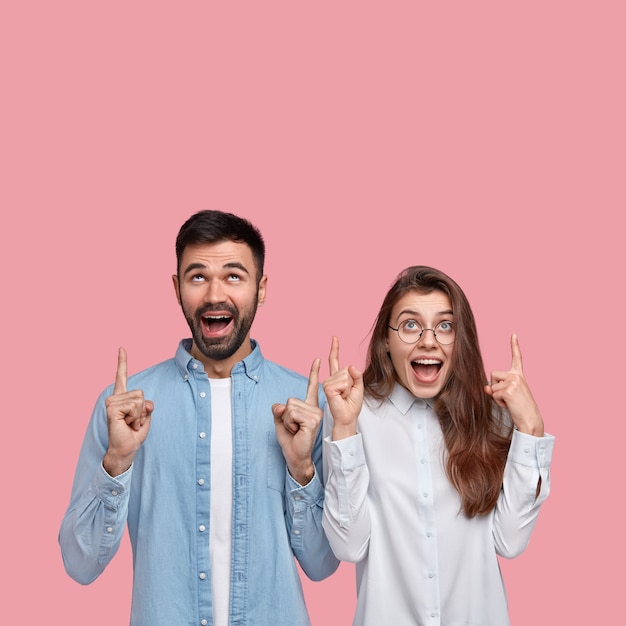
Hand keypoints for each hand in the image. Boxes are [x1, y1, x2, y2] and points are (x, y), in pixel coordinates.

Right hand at [103, 347, 153, 476]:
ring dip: (139, 415)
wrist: (126, 449)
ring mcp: (111, 402)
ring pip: (139, 400)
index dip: (122, 362)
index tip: (121, 348)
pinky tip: (126, 424)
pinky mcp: (111, 408)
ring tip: (130, 424)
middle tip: (133, 422)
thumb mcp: (146, 417)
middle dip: (143, 410)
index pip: (122, 376)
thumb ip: (148, 406)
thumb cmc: (134, 434)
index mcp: (122, 397)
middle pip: (141, 393)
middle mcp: (115, 397)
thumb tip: (147, 402)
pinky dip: (135, 417)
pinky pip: (134, 406)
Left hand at [272, 358, 322, 485]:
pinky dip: (289, 424)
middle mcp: (315, 409)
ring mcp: (315, 414)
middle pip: (290, 401)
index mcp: (309, 407)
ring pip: (290, 407)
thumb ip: (279, 409)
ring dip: (286, 421)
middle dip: (285, 416)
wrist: (295, 456)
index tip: (317, 360)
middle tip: (293, 428)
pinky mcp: (313, 420)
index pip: (312, 387)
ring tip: (295, 430)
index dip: (314, 373)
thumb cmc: (290, 440)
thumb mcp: (280, 421)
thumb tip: (282, 406)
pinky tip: (297, 431)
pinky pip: (292, 414)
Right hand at [323, 336, 363, 440]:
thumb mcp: (359, 387)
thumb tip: (351, 366)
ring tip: (344, 396)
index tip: (334, 337)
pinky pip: (343, 382)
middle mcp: (331, 378)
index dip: (335, 348)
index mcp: (338, 377)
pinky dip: (346, 390)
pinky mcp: (328, 388)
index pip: (335, 360)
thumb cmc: (352, 405)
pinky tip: (341, 396)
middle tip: (348, 394)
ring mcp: (328, 382)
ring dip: (349, 387)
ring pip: (346, 375)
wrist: (348, 417)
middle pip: (347, 369)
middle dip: (352, 382)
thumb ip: (357, 375)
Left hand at [484, 334, 543, 435]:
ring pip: (492, 386)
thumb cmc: (520, 409)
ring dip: (496, 396)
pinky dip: (498, 402)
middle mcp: (517, 376)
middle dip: (495, 386)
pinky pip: (493, 394)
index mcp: (519, 376)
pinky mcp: (509, 389)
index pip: (517, 358)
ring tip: (509, 402)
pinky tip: (509, 405)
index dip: (514, 345)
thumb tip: (485, 387)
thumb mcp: (507, 395)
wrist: (530, 420)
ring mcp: (513, 382)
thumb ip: (496, 388)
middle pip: (493, 374)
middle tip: (507, 397)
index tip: (513, 334)